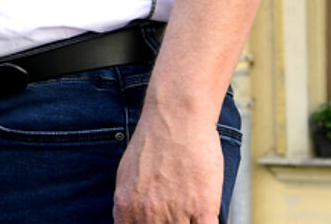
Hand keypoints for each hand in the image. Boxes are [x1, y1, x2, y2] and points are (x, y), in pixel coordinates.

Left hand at [113, 106, 223, 222]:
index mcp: (125, 207)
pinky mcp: (203, 208)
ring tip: (189, 213)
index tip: (156, 223)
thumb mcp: (128, 175)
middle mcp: (147, 214)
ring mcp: (175, 212)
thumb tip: (132, 221)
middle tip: (176, 217)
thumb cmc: (155, 140)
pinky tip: (204, 217)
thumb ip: (130, 204)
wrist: (177, 117)